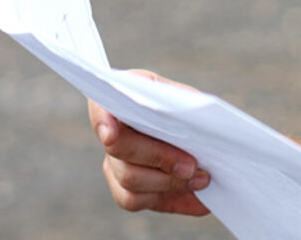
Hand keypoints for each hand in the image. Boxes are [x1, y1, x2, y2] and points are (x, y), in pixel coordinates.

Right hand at [87, 69, 210, 214]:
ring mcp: (113, 163)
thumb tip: (197, 120)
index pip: (100, 107)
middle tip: (191, 166)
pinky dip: (169, 198)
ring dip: (168, 182)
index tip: (111, 135)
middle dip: (159, 158)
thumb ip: (187, 106)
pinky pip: (134, 200)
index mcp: (122, 99)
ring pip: (128, 180)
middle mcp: (109, 132)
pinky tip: (197, 197)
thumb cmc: (187, 108)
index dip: (103, 121)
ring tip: (200, 179)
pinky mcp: (124, 189)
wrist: (193, 133)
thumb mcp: (188, 99)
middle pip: (120, 149)